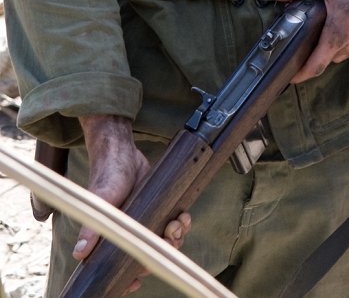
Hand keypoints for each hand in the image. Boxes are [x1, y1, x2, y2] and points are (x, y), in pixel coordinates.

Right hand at [76, 115, 191, 293]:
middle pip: (148, 257)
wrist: (123, 153)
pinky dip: (181, 224)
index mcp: (111, 239)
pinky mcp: (158, 210)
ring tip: (177, 222)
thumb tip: (79, 253)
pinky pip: (172, 225)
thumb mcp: (100, 201)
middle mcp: (128, 234)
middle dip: (161, 250)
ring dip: (175, 237)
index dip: (129, 278)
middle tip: (169, 234)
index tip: (138, 280)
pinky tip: (182, 215)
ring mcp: (145, 223)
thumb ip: (91, 228)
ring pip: (163, 242)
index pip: (120, 268)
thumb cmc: (107, 177)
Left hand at [273, 0, 348, 82]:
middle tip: (300, 45)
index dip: (300, 75)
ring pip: (339, 52)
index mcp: (336, 36)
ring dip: (329, 46)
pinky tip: (339, 22)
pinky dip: (342, 39)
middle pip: (326, 59)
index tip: (290, 77)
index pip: (315, 66)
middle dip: (313, 55)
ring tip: (320, 31)